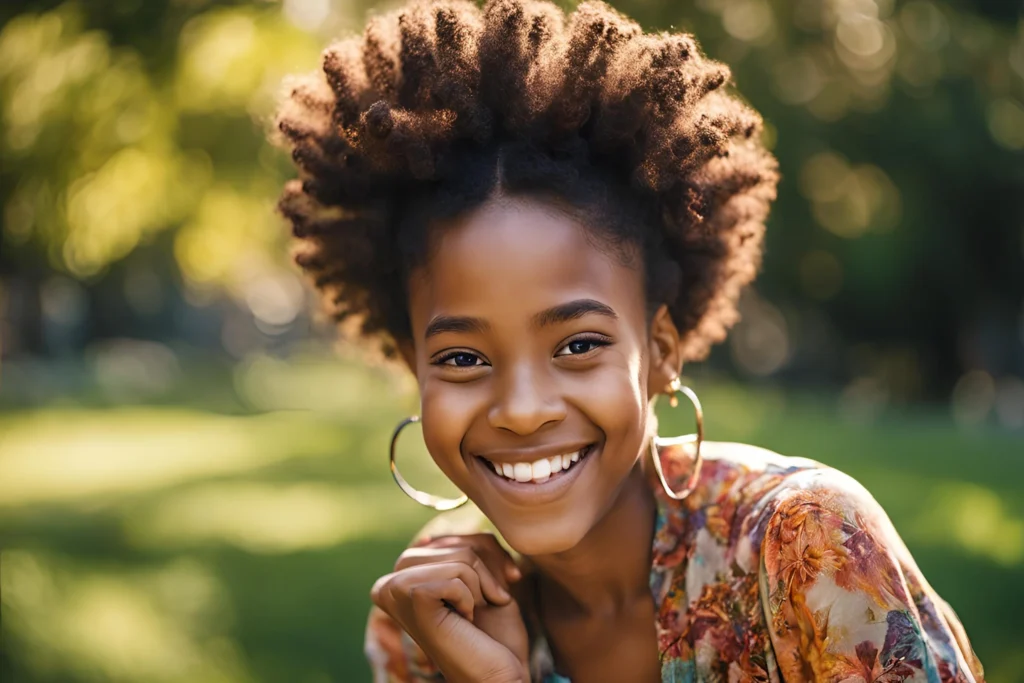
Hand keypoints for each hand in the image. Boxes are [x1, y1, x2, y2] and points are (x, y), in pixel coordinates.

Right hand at [371, 533, 530, 682]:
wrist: (499, 674)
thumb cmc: (492, 631)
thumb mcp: (484, 573)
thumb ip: (468, 545)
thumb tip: (456, 529)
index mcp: (401, 575)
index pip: (451, 537)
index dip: (484, 559)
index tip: (489, 594)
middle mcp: (389, 583)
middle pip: (455, 543)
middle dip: (484, 572)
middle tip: (483, 605)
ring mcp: (395, 590)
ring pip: (460, 558)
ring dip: (481, 588)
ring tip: (470, 616)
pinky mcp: (410, 598)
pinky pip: (457, 574)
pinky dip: (473, 598)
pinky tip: (464, 622)